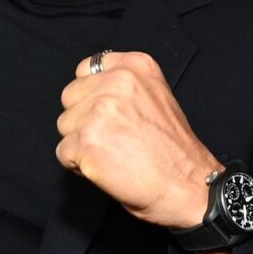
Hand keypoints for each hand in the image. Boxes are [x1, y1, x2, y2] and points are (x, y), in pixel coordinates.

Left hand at [55, 51, 221, 229]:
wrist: (189, 187)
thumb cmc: (174, 152)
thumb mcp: (156, 97)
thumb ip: (123, 87)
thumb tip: (89, 93)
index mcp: (135, 67)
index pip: (86, 69)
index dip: (91, 94)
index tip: (106, 112)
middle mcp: (116, 82)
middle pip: (70, 97)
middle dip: (83, 119)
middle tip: (113, 139)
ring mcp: (99, 111)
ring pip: (65, 125)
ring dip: (80, 143)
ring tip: (113, 154)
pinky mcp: (86, 141)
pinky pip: (63, 152)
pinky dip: (79, 166)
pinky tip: (107, 168)